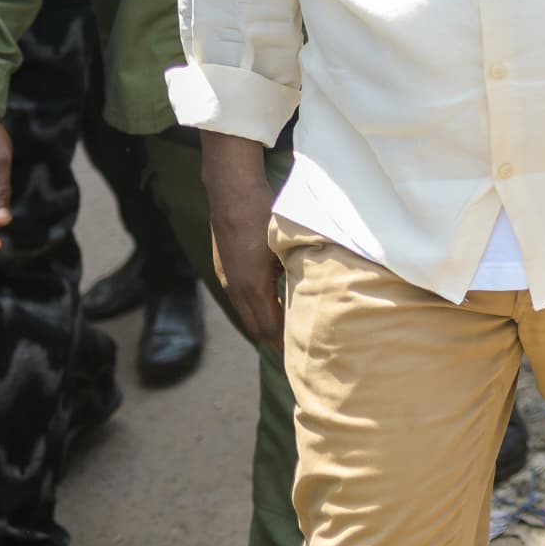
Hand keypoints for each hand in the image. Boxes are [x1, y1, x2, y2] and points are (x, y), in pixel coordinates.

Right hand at [199, 138, 283, 347]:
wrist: (232, 193)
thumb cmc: (264, 214)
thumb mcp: (287, 243)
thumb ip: (299, 268)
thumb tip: (318, 286)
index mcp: (252, 285)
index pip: (268, 325)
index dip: (282, 341)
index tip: (299, 352)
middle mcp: (236, 287)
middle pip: (255, 325)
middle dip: (272, 339)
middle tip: (293, 351)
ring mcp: (228, 277)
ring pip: (246, 312)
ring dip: (263, 324)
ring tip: (282, 334)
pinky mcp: (226, 267)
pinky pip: (241, 298)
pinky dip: (256, 308)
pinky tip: (269, 306)